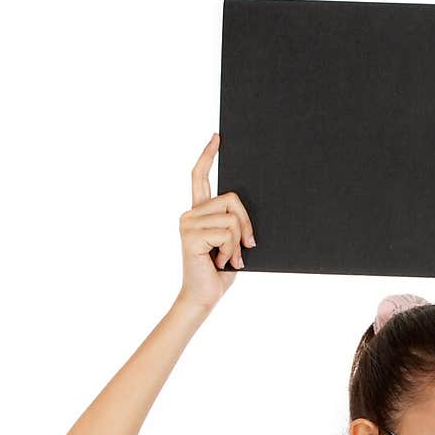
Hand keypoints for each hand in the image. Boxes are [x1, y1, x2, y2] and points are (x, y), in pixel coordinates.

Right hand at [177, 132, 255, 311]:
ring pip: (231, 218)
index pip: (200, 176)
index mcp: (199, 212)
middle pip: (231, 198)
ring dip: (238, 242)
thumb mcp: (232, 242)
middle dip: (246, 223)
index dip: (208, 156)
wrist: (204, 296)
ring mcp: (188, 223)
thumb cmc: (219, 272)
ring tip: (229, 258)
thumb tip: (245, 209)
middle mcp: (190, 213)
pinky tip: (221, 262)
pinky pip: (226, 232)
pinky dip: (231, 250)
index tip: (217, 138)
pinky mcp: (191, 234)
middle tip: (247, 246)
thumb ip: (234, 222)